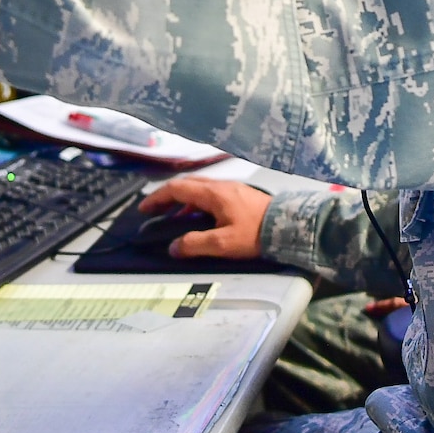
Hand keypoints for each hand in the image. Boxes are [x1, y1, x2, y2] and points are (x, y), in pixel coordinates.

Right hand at [140, 176, 270, 259]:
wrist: (289, 227)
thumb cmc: (255, 234)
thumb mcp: (222, 243)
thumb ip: (195, 245)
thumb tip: (173, 247)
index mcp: (213, 193)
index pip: (177, 189)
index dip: (158, 198)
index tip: (144, 209)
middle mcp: (221, 185)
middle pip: (187, 185)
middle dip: (167, 197)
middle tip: (154, 211)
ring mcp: (232, 188)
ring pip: (199, 189)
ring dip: (183, 200)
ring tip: (173, 217)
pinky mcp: (241, 195)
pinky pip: (211, 194)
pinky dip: (197, 203)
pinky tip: (199, 218)